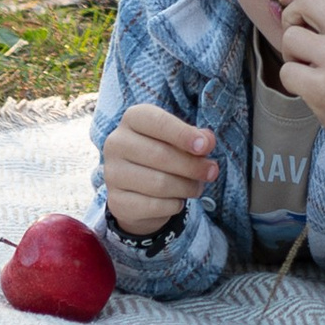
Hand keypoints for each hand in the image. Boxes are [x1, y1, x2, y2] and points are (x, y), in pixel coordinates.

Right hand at [101, 101, 216, 235]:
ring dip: (187, 187)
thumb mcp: (181, 140)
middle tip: (212, 172)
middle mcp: (116, 143)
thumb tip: (207, 141)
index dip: (183, 134)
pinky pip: (154, 206)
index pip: (158, 122)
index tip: (205, 147)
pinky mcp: (116, 201)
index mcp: (133, 119)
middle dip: (193, 166)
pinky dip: (174, 205)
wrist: (138, 189)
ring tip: (196, 187)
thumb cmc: (164, 155)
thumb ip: (197, 138)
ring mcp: (112, 174)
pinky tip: (177, 200)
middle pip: (161, 155)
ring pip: (159, 184)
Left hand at [261, 0, 324, 153]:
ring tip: (310, 70)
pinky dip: (292, 82)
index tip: (288, 4)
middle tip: (297, 39)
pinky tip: (310, 89)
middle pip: (304, 3)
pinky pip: (286, 70)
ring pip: (290, 38)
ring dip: (291, 55)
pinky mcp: (321, 87)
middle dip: (289, 16)